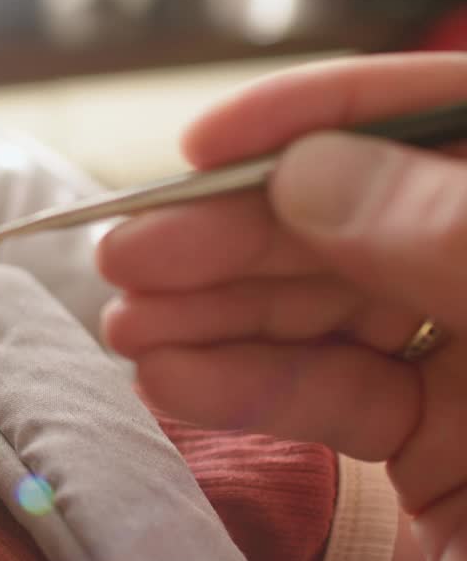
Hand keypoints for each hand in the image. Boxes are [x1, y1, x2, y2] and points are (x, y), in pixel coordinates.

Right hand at [96, 52, 466, 560]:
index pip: (453, 122)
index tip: (211, 140)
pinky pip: (331, 397)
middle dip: (237, 235)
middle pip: (364, 220)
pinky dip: (245, 387)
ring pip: (331, 310)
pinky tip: (169, 378)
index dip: (328, 114)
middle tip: (132, 253)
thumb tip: (316, 175)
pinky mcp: (437, 447)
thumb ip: (456, 245)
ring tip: (126, 321)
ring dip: (217, 313)